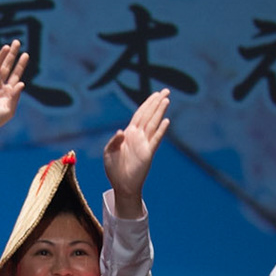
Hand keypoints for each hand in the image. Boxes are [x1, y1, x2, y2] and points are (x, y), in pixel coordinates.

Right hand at [0, 42, 27, 146]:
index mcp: (8, 91)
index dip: (21, 64)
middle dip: (12, 55)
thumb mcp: (9, 110)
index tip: (26, 54)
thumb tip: (22, 83)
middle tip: (17, 42)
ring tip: (7, 46)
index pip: (16, 74)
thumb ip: (15, 97)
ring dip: (2, 56)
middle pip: (7, 66)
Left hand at [103, 88, 170, 214]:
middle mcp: (138, 136)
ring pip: (153, 123)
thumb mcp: (109, 153)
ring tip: (166, 100)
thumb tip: (122, 131)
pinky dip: (160, 130)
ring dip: (159, 112)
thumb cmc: (114, 169)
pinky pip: (155, 139)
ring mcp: (144, 144)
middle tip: (166, 91)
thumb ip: (114, 141)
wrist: (121, 185)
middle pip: (149, 115)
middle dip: (156, 103)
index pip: (140, 115)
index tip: (155, 94)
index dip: (147, 104)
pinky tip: (166, 121)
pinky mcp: (148, 153)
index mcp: (129, 133)